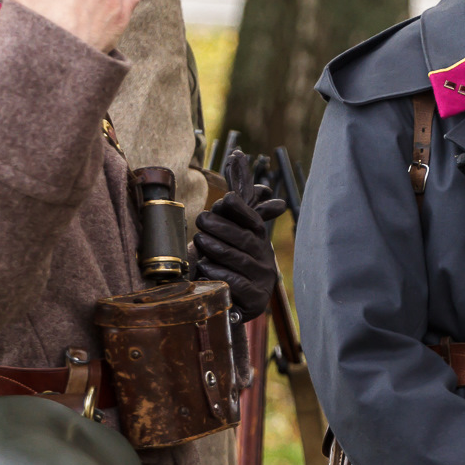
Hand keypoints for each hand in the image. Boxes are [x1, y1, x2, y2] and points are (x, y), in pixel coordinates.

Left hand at [194, 150, 286, 318]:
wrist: (234, 306)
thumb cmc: (226, 265)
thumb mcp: (228, 233)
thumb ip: (231, 204)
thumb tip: (237, 158)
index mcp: (258, 241)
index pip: (254, 221)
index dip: (242, 209)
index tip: (225, 199)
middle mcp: (264, 258)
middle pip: (246, 239)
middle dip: (222, 227)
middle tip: (201, 220)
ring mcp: (262, 279)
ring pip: (240, 260)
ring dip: (218, 249)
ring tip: (200, 241)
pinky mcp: (255, 299)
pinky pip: (237, 284)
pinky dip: (220, 275)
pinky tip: (206, 269)